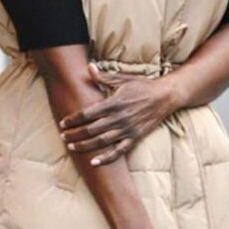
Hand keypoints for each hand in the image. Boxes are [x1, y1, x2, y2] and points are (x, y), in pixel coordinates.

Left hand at [59, 64, 177, 166]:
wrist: (165, 96)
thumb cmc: (142, 86)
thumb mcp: (123, 79)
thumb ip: (103, 77)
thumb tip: (89, 67)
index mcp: (114, 102)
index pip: (88, 113)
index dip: (74, 119)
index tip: (63, 123)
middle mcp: (119, 117)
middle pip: (92, 129)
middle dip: (75, 134)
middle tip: (63, 137)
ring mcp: (127, 129)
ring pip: (102, 141)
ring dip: (85, 145)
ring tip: (72, 148)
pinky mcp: (135, 137)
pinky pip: (119, 151)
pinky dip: (106, 157)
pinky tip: (94, 162)